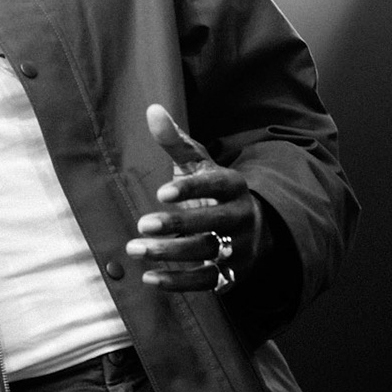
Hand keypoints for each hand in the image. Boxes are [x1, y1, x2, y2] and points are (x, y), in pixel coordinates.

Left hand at [127, 103, 262, 291]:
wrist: (255, 228)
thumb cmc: (216, 191)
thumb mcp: (200, 165)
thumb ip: (176, 142)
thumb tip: (152, 110)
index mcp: (234, 186)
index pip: (217, 186)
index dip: (191, 190)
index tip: (161, 193)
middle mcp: (241, 218)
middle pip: (212, 224)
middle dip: (177, 225)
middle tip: (141, 225)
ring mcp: (239, 248)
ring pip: (207, 253)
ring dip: (170, 254)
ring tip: (135, 250)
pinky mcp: (233, 274)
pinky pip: (208, 282)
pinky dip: (180, 282)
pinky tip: (150, 278)